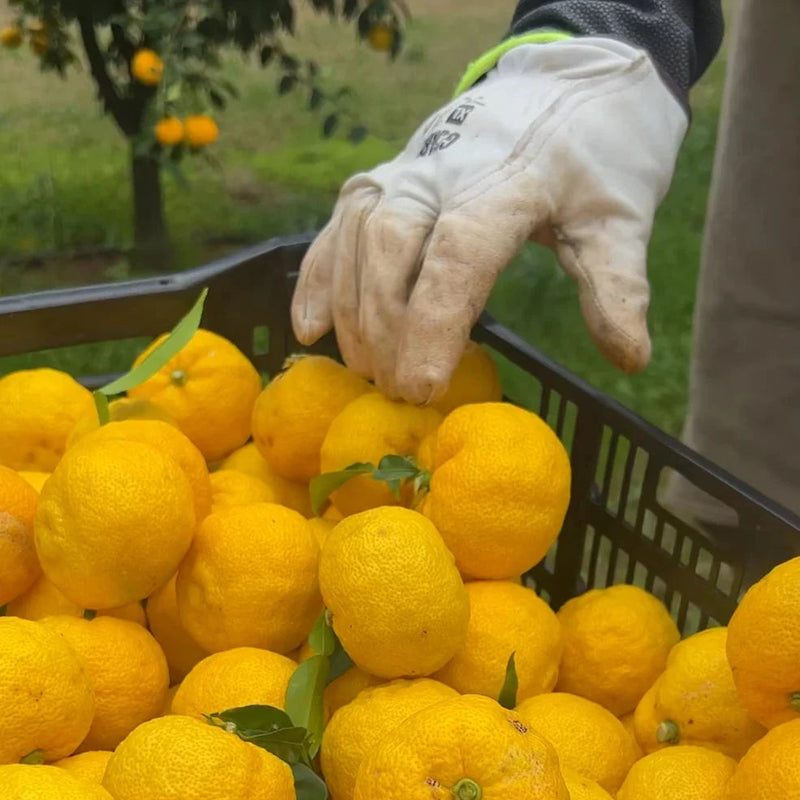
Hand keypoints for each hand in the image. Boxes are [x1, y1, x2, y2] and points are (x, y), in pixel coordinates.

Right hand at [291, 37, 686, 403]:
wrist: (565, 86)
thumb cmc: (596, 158)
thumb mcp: (622, 216)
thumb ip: (616, 283)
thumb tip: (628, 359)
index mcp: (510, 181)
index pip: (459, 254)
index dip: (434, 323)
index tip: (424, 388)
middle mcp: (445, 168)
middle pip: (393, 245)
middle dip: (386, 327)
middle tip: (400, 392)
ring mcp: (408, 167)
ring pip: (359, 235)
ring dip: (353, 311)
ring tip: (366, 371)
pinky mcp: (386, 175)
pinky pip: (339, 224)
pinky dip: (317, 275)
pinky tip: (309, 326)